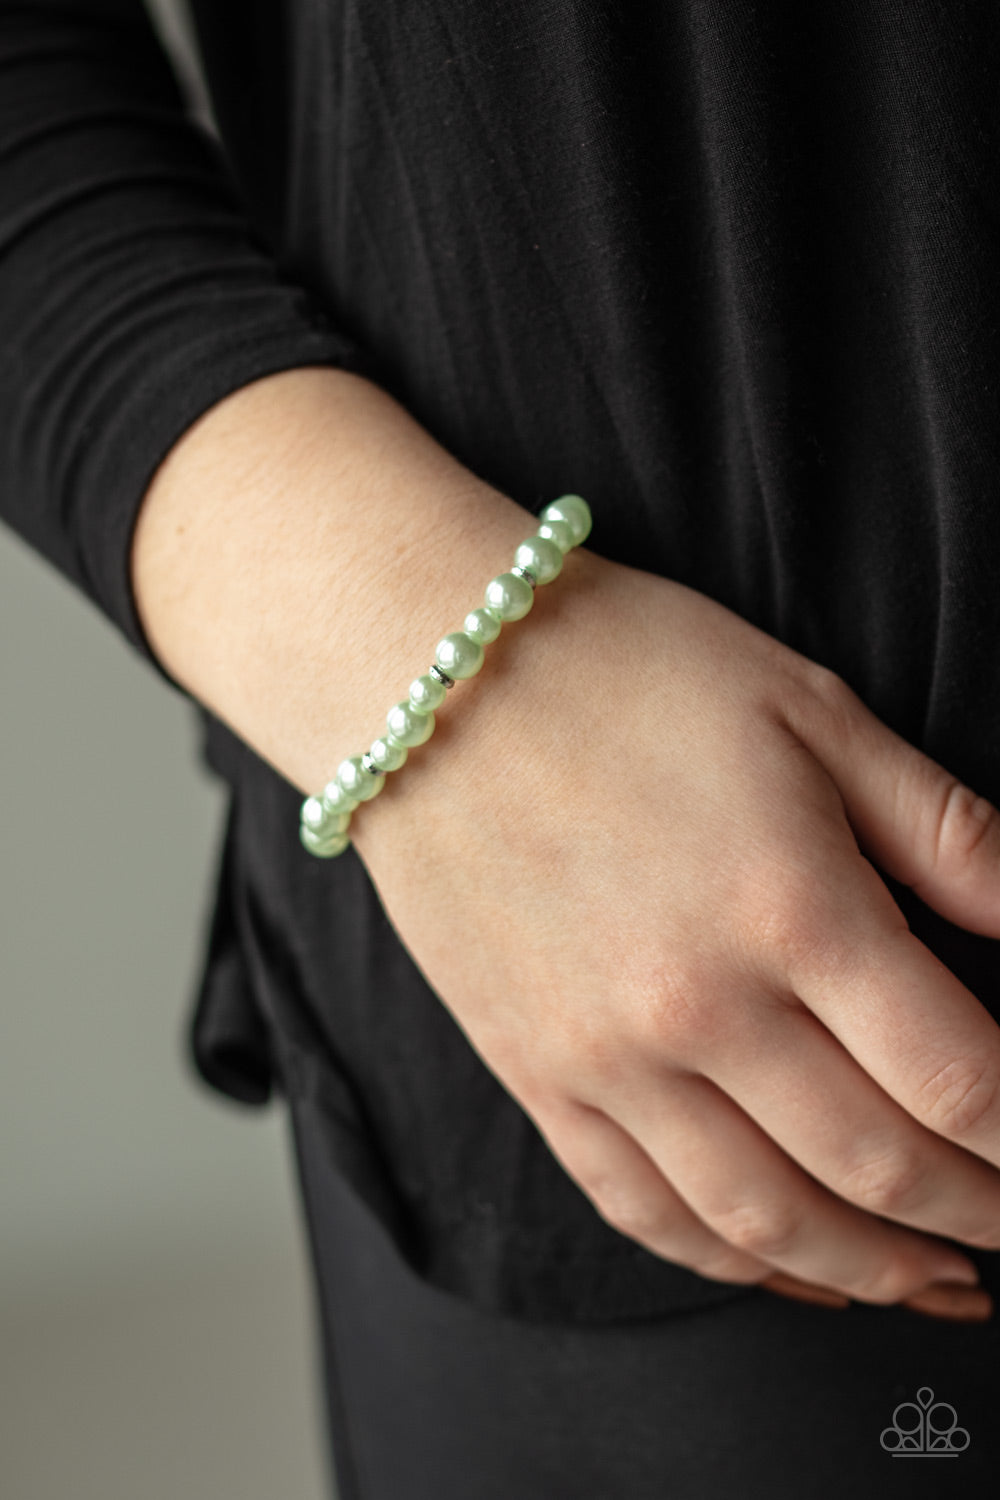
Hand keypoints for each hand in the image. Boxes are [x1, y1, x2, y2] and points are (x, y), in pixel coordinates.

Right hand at [350, 545, 999, 1316]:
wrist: (426, 679)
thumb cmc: (621, 672)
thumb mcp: (812, 711)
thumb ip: (945, 831)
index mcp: (791, 907)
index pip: (959, 1079)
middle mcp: (699, 1007)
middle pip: (878, 1167)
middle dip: (977, 1212)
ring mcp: (606, 1057)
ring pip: (766, 1222)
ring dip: (872, 1271)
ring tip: (936, 1279)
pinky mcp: (537, 1074)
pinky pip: (644, 1210)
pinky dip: (736, 1262)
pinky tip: (792, 1266)